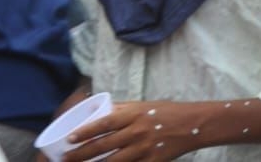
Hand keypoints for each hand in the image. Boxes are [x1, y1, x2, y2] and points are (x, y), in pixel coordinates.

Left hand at [66, 100, 205, 161]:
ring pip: (112, 161)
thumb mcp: (145, 105)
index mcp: (135, 115)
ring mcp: (144, 149)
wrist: (194, 125)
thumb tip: (95, 109)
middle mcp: (137, 132)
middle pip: (103, 145)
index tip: (70, 138)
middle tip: (65, 158)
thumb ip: (121, 109)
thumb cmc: (167, 113)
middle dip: (81, 154)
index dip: (85, 131)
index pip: (104, 123)